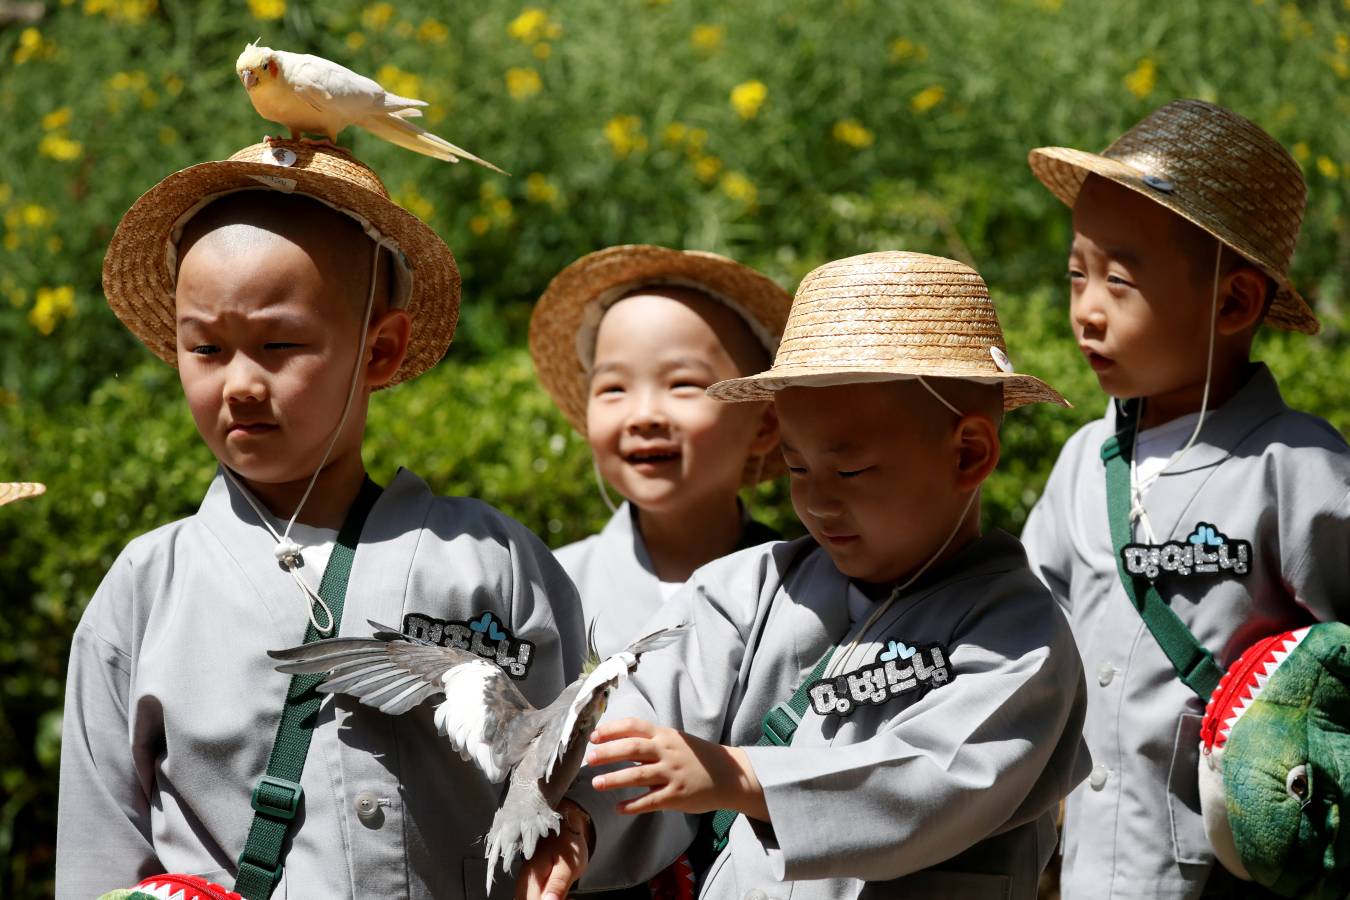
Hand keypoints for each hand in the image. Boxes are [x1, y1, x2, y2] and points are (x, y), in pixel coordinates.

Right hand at [515, 799, 590, 899]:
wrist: (565, 825)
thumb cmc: (568, 842)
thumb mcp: (569, 865)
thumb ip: (557, 886)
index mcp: (531, 875)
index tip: (567, 899)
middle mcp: (524, 879)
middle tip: (568, 897)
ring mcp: (525, 880)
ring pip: (528, 899)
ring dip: (543, 899)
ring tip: (565, 896)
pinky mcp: (529, 880)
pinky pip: (532, 895)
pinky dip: (542, 897)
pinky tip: (556, 895)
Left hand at [585, 717, 767, 819]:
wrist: (728, 775)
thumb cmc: (696, 757)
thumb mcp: (675, 741)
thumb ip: (650, 741)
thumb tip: (616, 743)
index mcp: (665, 735)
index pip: (634, 726)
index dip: (612, 730)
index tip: (594, 736)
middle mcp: (667, 751)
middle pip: (632, 748)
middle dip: (608, 752)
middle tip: (590, 758)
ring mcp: (672, 774)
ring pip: (638, 775)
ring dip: (615, 779)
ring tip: (596, 784)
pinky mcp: (677, 795)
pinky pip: (650, 801)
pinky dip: (633, 805)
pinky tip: (619, 808)